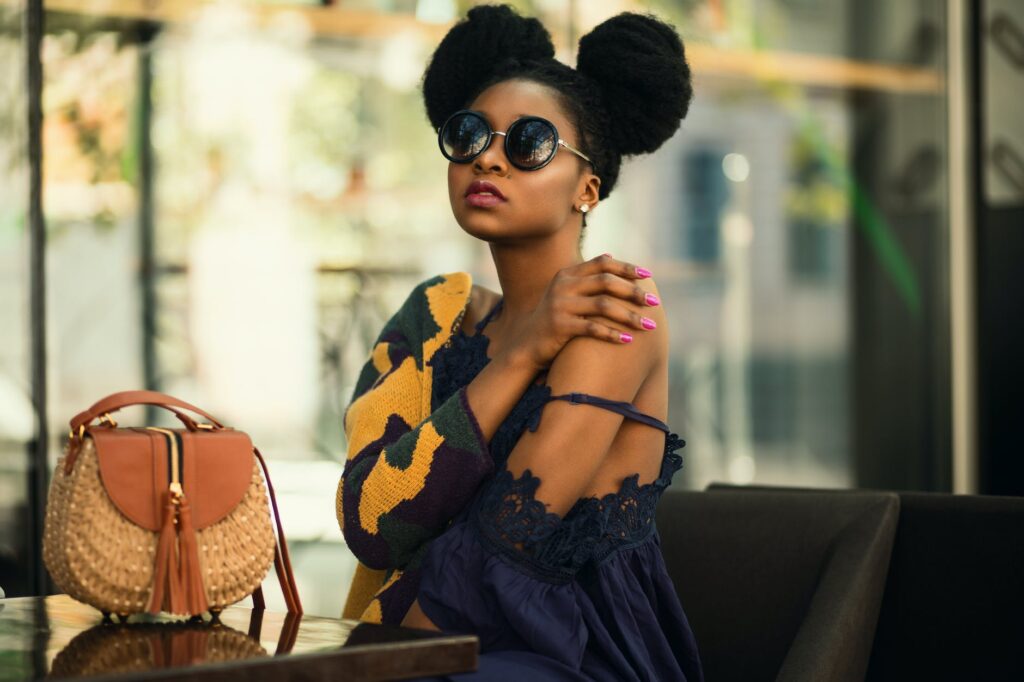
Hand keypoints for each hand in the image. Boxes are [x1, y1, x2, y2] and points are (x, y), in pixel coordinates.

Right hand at [500, 254, 659, 373]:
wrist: (528, 344)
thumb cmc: (556, 318)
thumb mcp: (567, 292)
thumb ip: (586, 277)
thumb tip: (611, 255)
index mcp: (567, 274)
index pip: (602, 263)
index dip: (627, 267)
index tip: (648, 275)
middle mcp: (563, 286)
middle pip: (606, 282)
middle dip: (634, 292)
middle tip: (655, 303)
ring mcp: (559, 305)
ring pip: (603, 306)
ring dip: (630, 316)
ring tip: (649, 326)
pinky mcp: (559, 326)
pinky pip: (592, 328)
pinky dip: (613, 334)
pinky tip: (628, 340)